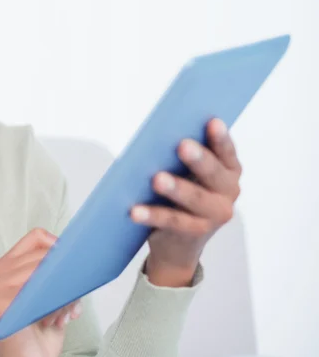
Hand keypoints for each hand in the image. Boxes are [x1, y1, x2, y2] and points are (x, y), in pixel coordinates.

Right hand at [0, 228, 82, 356]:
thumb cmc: (37, 335)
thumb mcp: (47, 297)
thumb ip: (55, 275)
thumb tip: (79, 257)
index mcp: (4, 268)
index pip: (36, 238)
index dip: (59, 247)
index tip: (73, 263)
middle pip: (44, 254)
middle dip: (65, 276)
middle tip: (70, 301)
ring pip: (46, 272)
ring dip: (63, 294)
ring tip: (60, 314)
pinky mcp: (1, 301)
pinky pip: (40, 290)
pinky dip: (56, 305)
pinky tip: (53, 320)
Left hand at [130, 118, 241, 286]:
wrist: (177, 243)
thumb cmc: (179, 193)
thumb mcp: (185, 172)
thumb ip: (182, 157)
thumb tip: (158, 135)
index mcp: (229, 171)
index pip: (226, 152)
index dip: (220, 138)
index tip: (212, 121)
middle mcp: (228, 192)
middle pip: (214, 174)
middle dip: (199, 159)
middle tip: (182, 145)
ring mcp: (215, 215)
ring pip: (195, 199)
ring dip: (176, 189)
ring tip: (157, 179)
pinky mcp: (196, 233)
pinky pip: (173, 222)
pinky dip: (152, 215)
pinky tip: (135, 210)